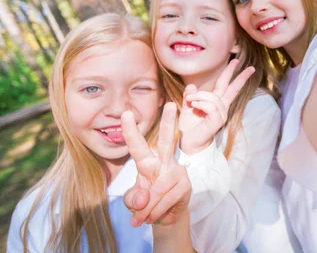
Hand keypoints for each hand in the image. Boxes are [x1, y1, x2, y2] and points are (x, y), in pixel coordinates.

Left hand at [122, 102, 191, 226]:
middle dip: (169, 122)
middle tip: (171, 104)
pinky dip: (156, 211)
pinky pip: (166, 199)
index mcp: (147, 163)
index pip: (138, 145)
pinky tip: (153, 216)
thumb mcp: (132, 202)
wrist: (165, 218)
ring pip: (157, 188)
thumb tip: (143, 196)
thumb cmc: (147, 204)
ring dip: (147, 208)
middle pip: (166, 140)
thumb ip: (132, 198)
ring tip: (141, 219)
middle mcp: (164, 162)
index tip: (126, 114)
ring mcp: (177, 172)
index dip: (131, 130)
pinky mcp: (185, 185)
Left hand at [179, 59, 254, 153]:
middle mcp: (221, 107)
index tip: (238, 61)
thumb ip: (190, 96)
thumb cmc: (189, 126)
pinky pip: (211, 106)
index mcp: (215, 102)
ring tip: (191, 101)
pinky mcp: (218, 120)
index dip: (232, 73)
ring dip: (200, 96)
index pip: (226, 85)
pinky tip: (195, 105)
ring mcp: (221, 114)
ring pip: (214, 96)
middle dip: (238, 75)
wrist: (188, 143)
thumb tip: (192, 86)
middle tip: (246, 65)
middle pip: (231, 87)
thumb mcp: (188, 107)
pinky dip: (201, 103)